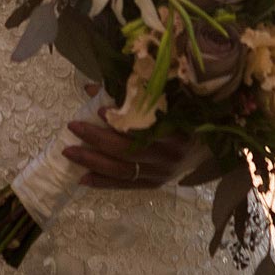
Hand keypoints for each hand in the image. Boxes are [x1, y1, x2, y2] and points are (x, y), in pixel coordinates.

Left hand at [61, 85, 199, 189]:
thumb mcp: (167, 104)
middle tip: (73, 126)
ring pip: (122, 170)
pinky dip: (102, 182)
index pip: (144, 128)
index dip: (121, 122)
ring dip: (93, 161)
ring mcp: (161, 174)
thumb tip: (93, 88)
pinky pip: (125, 185)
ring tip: (69, 152)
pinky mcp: (154, 185)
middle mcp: (169, 156)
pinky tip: (82, 177)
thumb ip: (134, 97)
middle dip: (96, 139)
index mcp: (175, 131)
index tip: (99, 110)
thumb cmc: (182, 119)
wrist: (204, 149)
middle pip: (127, 151)